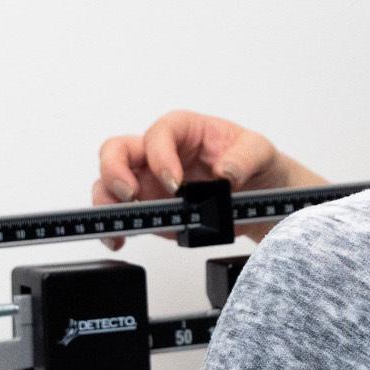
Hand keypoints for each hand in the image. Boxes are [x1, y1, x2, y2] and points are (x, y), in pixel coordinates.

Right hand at [93, 111, 324, 248]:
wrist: (261, 193)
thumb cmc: (253, 162)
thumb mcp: (260, 151)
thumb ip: (245, 157)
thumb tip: (228, 170)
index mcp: (184, 130)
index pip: (159, 133)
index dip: (160, 155)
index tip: (174, 181)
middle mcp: (160, 153)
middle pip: (118, 150)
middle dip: (116, 170)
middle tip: (131, 193)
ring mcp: (150, 181)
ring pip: (109, 182)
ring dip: (108, 200)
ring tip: (125, 221)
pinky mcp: (151, 208)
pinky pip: (121, 214)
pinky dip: (114, 228)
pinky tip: (119, 239)